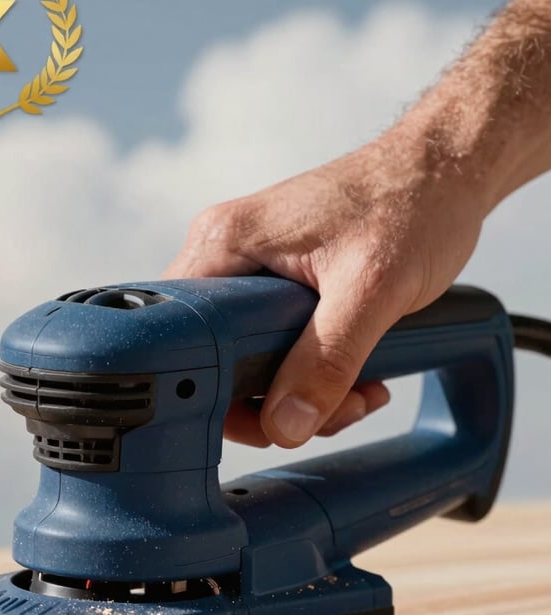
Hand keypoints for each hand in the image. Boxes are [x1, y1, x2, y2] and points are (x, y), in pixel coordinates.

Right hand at [164, 136, 486, 447]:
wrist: (446, 172)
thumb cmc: (411, 203)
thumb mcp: (370, 290)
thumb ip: (326, 361)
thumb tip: (284, 426)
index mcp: (225, 245)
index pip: (183, 338)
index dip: (217, 391)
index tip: (269, 416)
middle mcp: (227, 256)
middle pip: (214, 360)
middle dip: (272, 401)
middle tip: (326, 409)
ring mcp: (251, 269)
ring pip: (248, 362)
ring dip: (302, 394)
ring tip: (355, 392)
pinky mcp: (277, 282)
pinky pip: (275, 347)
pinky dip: (312, 374)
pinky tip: (354, 375)